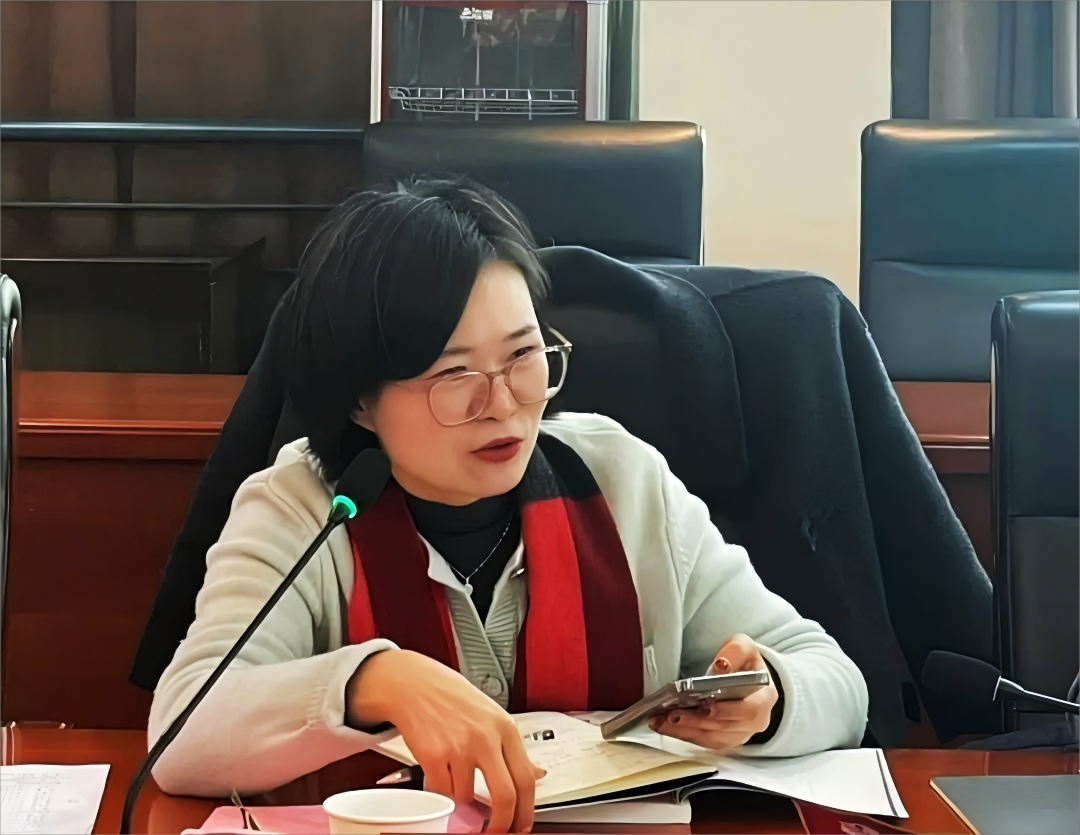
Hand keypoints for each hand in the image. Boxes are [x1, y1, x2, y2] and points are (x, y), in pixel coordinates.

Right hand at [346, 650, 543, 833]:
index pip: (526, 779)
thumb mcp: (492, 716)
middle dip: (501, 823)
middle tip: (495, 831)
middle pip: (505, 796)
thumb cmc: (452, 698)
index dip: (525, 810)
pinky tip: (441, 776)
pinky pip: (442, 792)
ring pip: (468, 798)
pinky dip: (442, 793)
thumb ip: (512, 748)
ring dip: (462, 802)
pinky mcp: (434, 755)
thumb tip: (537, 773)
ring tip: (456, 781)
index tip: (520, 825)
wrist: (414, 683)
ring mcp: (460, 747)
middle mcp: (486, 738)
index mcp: (506, 728)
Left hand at [648, 634, 778, 749]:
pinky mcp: (726, 739)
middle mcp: (756, 721)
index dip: (726, 711)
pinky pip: (705, 742)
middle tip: (671, 715)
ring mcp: (741, 733)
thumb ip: (734, 653)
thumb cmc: (744, 662)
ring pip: (713, 738)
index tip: (704, 707)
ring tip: (660, 722)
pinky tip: (665, 726)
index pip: (749, 711)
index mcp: (764, 697)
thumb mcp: (743, 648)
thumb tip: (721, 666)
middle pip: (725, 727)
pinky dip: (685, 735)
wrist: (746, 677)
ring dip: (685, 732)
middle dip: (696, 722)